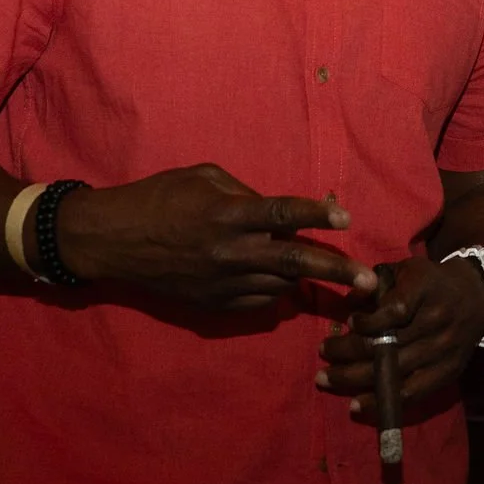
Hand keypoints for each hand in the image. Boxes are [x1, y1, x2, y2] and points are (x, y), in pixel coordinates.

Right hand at [55, 164, 374, 309]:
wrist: (114, 241)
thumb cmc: (159, 197)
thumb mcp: (203, 178)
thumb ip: (245, 193)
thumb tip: (278, 212)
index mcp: (228, 213)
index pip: (283, 212)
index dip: (317, 214)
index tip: (346, 218)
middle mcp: (230, 251)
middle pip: (295, 261)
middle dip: (337, 271)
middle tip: (369, 282)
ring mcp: (222, 282)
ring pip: (281, 284)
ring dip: (304, 278)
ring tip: (328, 274)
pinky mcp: (214, 304)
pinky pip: (259, 303)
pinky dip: (275, 293)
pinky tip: (281, 283)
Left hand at [317, 254, 483, 420]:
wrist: (477, 296)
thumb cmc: (433, 281)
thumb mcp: (408, 269)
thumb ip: (378, 282)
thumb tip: (349, 302)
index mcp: (426, 291)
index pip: (395, 311)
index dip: (368, 321)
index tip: (349, 322)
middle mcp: (436, 323)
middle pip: (387, 346)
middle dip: (347, 353)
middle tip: (321, 352)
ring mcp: (442, 352)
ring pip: (394, 373)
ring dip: (355, 379)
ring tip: (326, 378)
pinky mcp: (447, 372)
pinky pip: (411, 394)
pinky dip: (382, 401)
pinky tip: (357, 404)